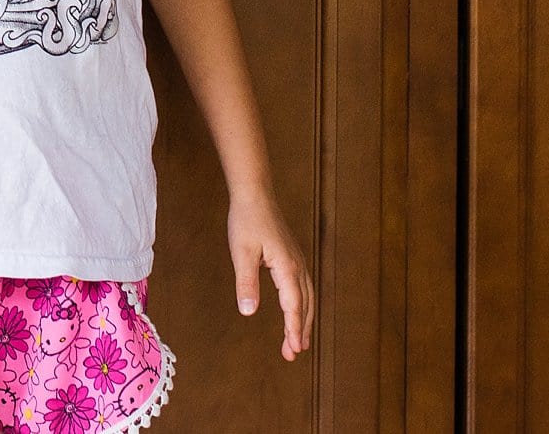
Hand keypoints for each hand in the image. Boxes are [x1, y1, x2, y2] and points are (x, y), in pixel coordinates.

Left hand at [228, 188, 313, 360]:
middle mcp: (298, 266)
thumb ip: (246, 283)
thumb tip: (249, 312)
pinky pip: (302, 287)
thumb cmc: (246, 221)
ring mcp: (297, 261)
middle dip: (300, 330)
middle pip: (304, 305)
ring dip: (303, 320)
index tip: (294, 350)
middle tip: (293, 354)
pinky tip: (295, 312)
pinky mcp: (292, 257)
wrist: (255, 194)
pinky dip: (302, 305)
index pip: (293, 305)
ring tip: (297, 341)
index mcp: (287, 267)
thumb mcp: (241, 253)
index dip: (294, 329)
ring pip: (306, 297)